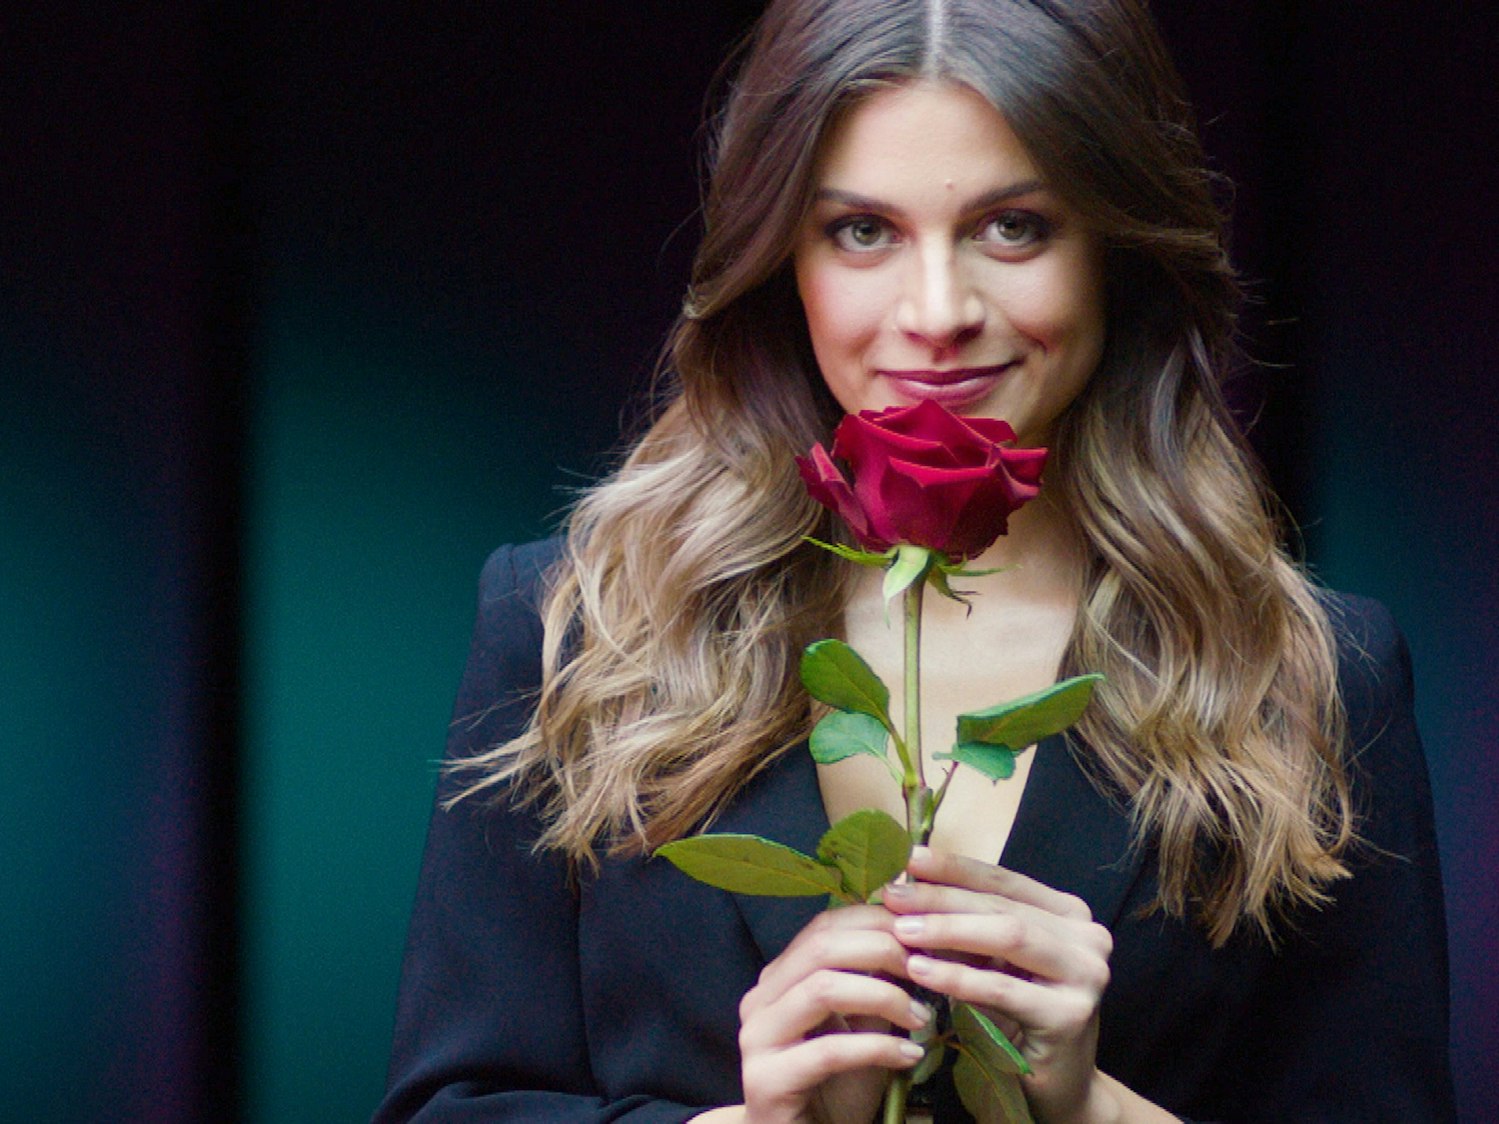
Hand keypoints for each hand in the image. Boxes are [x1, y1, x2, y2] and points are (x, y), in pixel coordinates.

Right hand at [737, 903, 930, 1123]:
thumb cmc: (835, 1087)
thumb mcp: (863, 1027)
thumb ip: (876, 985)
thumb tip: (917, 940)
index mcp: (778, 979)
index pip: (823, 926)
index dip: (874, 921)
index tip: (922, 934)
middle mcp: (760, 1000)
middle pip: (820, 948)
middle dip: (881, 950)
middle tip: (925, 969)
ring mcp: (757, 1039)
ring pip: (822, 989)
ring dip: (883, 996)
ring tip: (921, 1016)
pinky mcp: (766, 1080)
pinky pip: (829, 1051)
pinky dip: (877, 1047)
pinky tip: (909, 1055)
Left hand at [883, 848, 1114, 1123]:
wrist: (1057, 1085)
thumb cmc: (1016, 1018)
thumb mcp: (991, 962)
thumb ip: (963, 927)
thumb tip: (905, 890)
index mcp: (1067, 913)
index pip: (1003, 879)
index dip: (954, 868)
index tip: (908, 858)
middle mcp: (1087, 937)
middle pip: (1001, 905)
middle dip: (942, 898)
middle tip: (894, 895)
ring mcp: (1086, 974)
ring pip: (1007, 935)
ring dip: (948, 931)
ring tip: (902, 931)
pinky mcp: (1072, 1014)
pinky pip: (1004, 988)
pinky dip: (959, 978)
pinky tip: (922, 973)